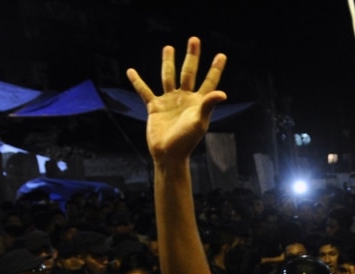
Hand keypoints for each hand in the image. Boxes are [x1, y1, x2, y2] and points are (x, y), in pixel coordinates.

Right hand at [128, 37, 226, 163]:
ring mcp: (169, 101)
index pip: (209, 81)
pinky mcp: (155, 107)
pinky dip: (137, 81)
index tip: (222, 55)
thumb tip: (222, 93)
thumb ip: (208, 105)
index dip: (215, 69)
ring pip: (168, 77)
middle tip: (193, 39)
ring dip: (168, 62)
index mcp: (198, 102)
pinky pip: (144, 91)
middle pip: (189, 73)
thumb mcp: (199, 122)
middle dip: (192, 57)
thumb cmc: (187, 140)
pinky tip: (131, 71)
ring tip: (168, 47)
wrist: (168, 154)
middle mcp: (184, 99)